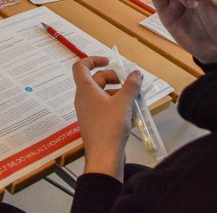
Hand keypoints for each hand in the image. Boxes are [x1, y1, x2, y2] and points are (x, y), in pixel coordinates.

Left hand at [73, 55, 141, 180]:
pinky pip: (103, 106)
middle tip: (128, 83)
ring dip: (117, 92)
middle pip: (96, 79)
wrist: (104, 156)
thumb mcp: (124, 102)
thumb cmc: (110, 126)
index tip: (109, 61)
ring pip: (101, 94)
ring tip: (133, 98)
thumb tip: (136, 73)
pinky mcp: (94, 122)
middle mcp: (83, 99)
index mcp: (85, 90)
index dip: (93, 59)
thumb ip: (131, 85)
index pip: (80, 66)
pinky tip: (129, 112)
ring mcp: (87, 111)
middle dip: (113, 78)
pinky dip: (115, 104)